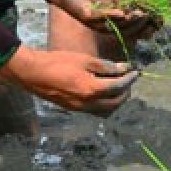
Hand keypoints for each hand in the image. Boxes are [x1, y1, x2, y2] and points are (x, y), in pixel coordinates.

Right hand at [0, 47, 138, 115]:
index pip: (119, 87)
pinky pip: (95, 111)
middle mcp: (88, 104)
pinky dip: (105, 104)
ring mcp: (80, 109)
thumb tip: (123, 68)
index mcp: (92, 90)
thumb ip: (106, 66)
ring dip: (116, 101)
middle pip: (115, 103)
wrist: (34, 74)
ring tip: (119, 87)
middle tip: (130, 80)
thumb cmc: (59, 62)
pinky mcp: (74, 109)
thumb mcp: (85, 60)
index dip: (130, 79)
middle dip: (126, 92)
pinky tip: (104, 92)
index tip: (136, 71)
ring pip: (106, 111)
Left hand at [46, 0, 157, 38]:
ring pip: (118, 26)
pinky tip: (122, 12)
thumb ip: (129, 2)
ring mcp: (99, 24)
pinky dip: (113, 15)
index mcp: (117, 23)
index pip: (136, 28)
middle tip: (148, 15)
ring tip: (139, 13)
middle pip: (129, 29)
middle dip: (141, 23)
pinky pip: (102, 18)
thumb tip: (148, 6)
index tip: (159, 21)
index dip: (148, 26)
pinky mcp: (88, 17)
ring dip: (129, 21)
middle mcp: (109, 27)